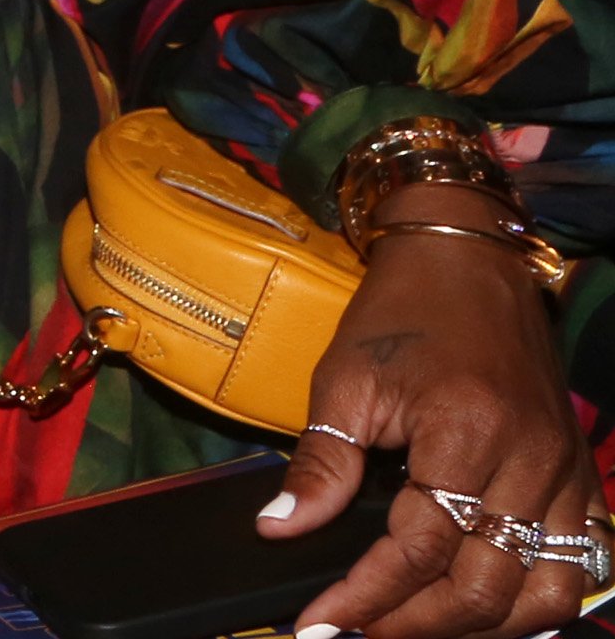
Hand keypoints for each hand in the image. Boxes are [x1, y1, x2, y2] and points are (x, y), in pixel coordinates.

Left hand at [267, 194, 601, 638]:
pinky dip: (536, 602)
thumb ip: (320, 462)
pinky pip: (579, 564)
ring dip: (480, 627)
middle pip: (485, 586)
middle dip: (416, 625)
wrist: (467, 259)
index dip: (365, 597)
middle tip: (359, 632)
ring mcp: (564, 472)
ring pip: (543, 593)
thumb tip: (280, 528)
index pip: (418, 549)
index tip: (320, 626)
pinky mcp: (580, 477)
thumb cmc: (400, 313)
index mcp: (466, 432)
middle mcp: (529, 461)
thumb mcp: (344, 379)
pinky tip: (486, 611)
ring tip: (414, 630)